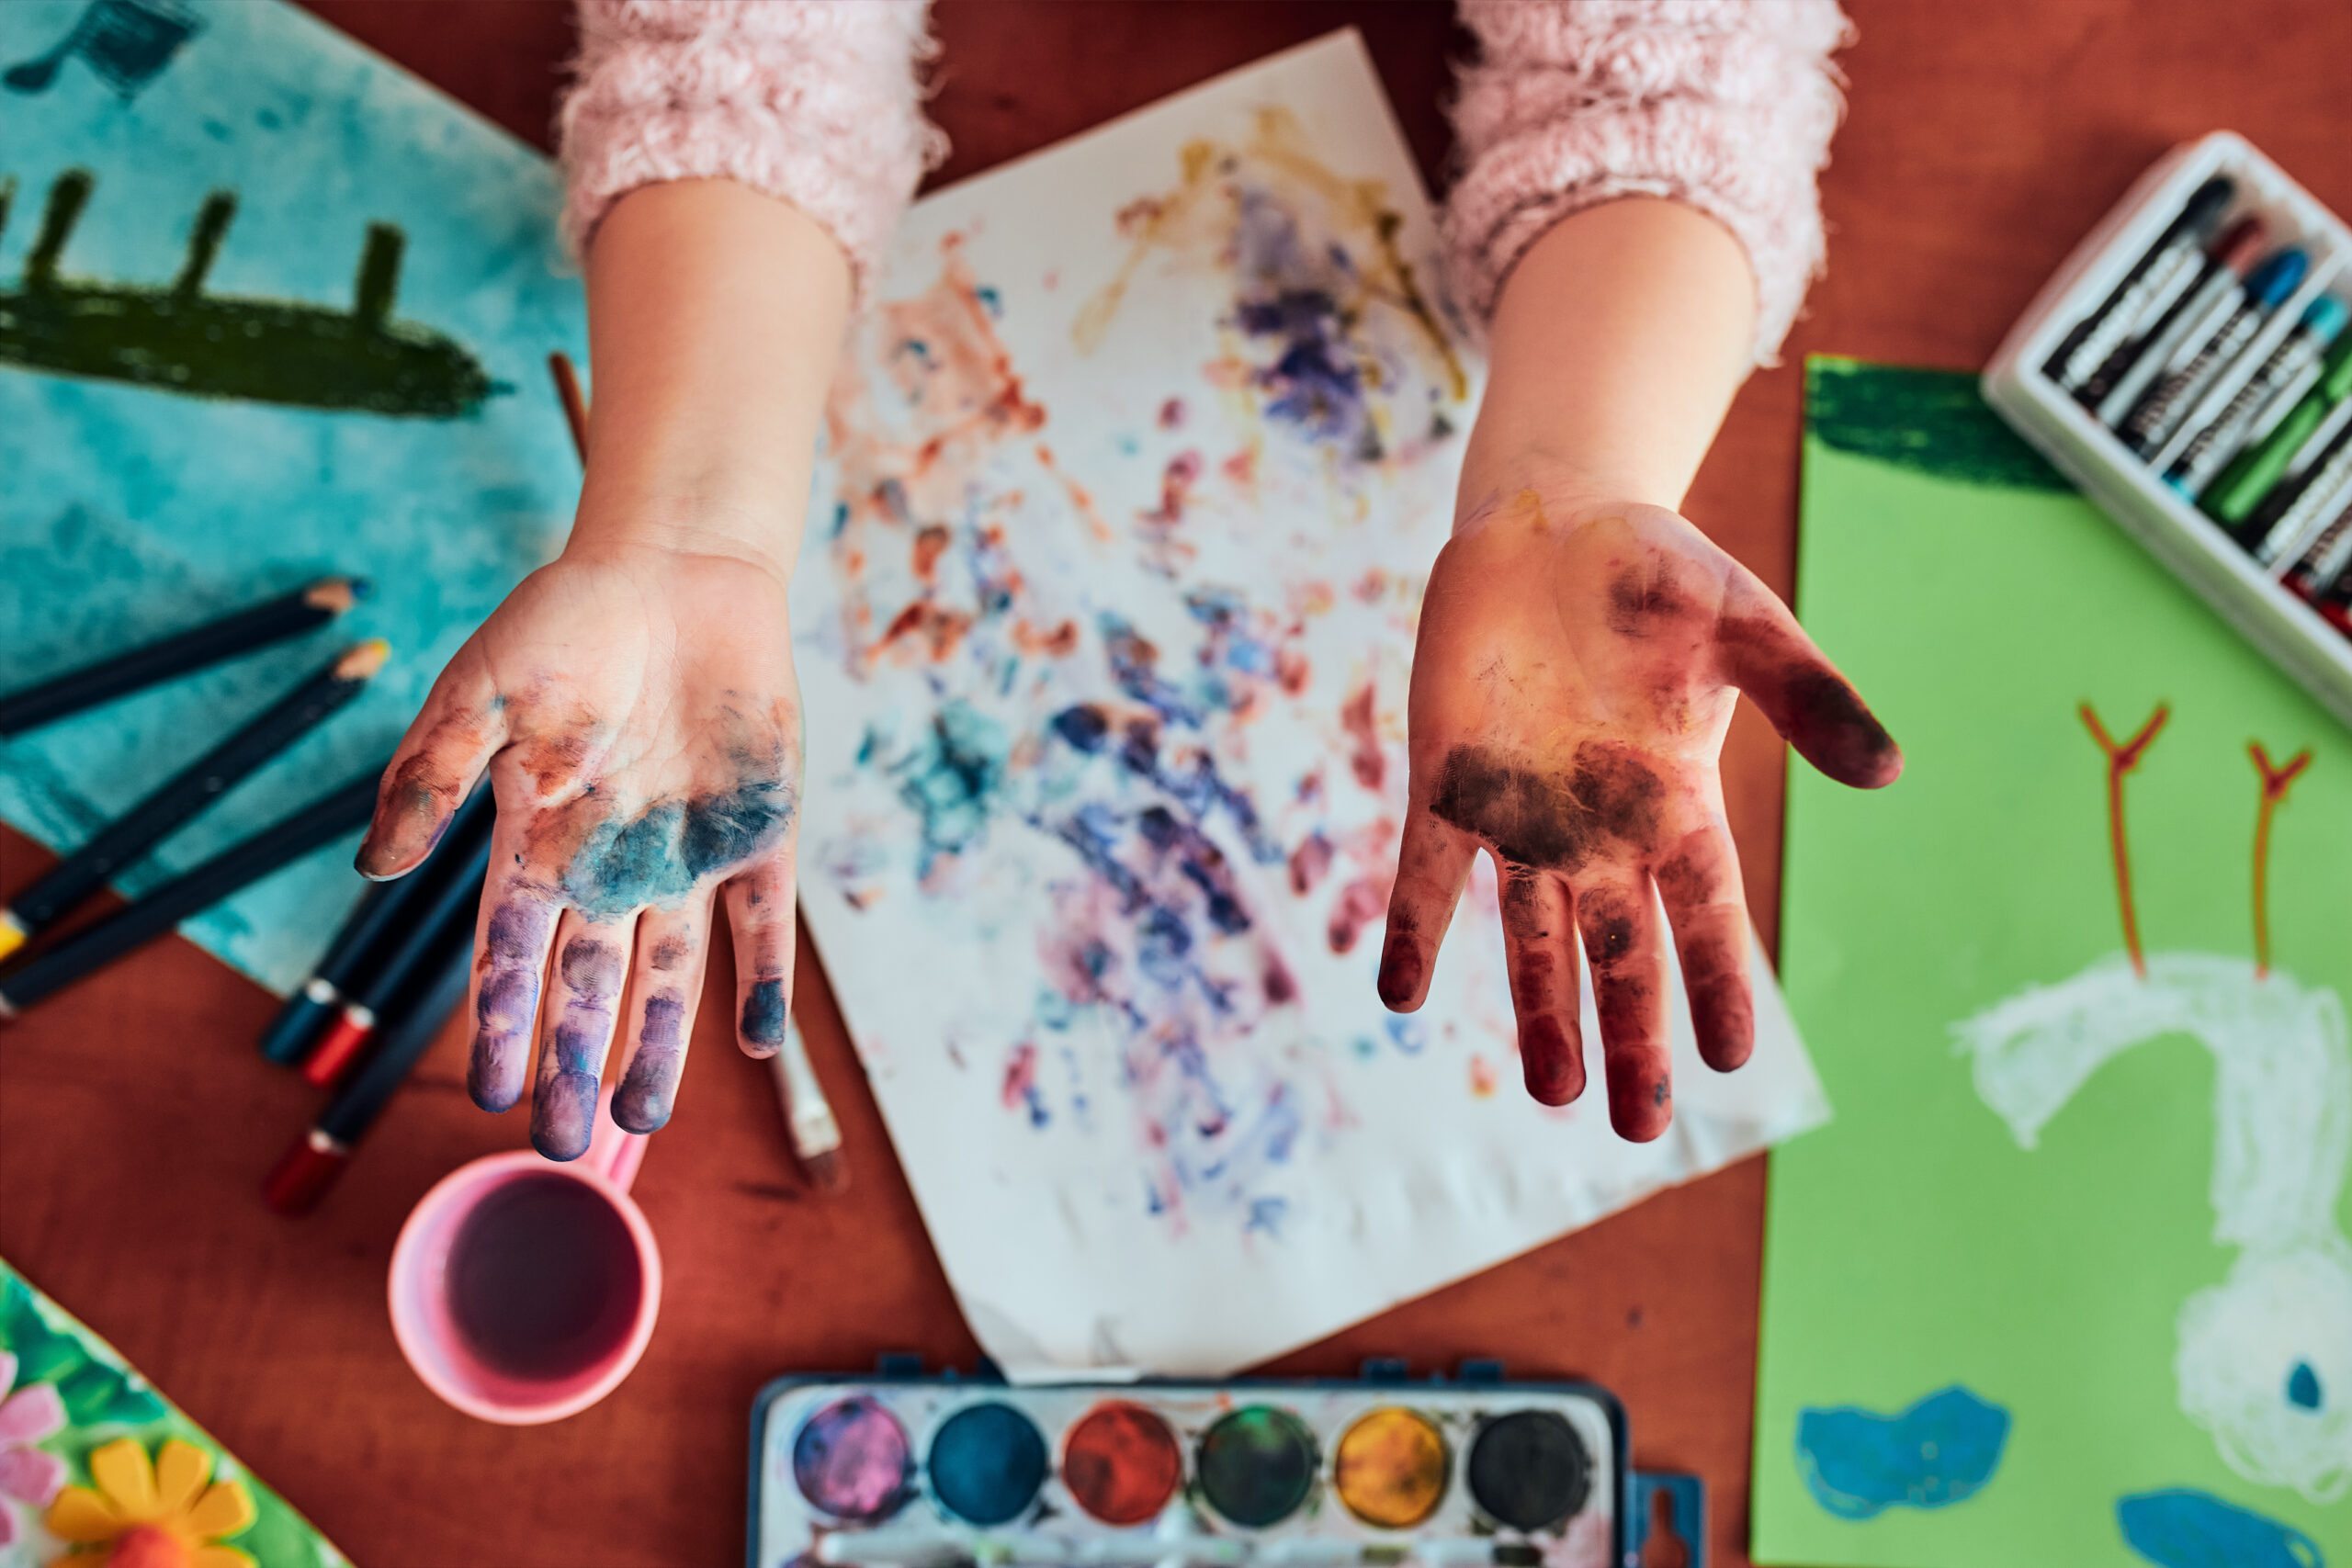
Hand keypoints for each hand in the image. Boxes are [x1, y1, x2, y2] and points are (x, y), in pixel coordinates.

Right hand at [356, 542, 800, 1158]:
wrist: (677, 568)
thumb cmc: (567, 622)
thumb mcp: (483, 690)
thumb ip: (431, 775)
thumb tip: (372, 868)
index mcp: (540, 839)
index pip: (512, 954)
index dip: (499, 1024)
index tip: (486, 1093)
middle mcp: (613, 864)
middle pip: (589, 987)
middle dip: (573, 1065)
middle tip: (561, 1148)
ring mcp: (689, 856)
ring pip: (675, 976)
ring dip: (660, 1048)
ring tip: (642, 1122)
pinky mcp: (760, 836)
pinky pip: (765, 923)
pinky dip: (763, 980)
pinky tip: (757, 1043)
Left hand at [1376, 478, 1899, 1139]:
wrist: (1548, 522)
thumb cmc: (1655, 573)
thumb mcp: (1744, 624)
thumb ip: (1807, 695)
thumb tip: (1888, 771)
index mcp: (1676, 801)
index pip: (1706, 914)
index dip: (1719, 982)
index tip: (1733, 1060)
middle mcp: (1600, 830)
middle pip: (1621, 953)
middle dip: (1628, 1036)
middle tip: (1636, 1126)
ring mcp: (1521, 816)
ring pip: (1531, 938)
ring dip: (1538, 1010)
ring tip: (1551, 1093)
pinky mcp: (1448, 787)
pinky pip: (1430, 874)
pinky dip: (1416, 930)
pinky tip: (1399, 995)